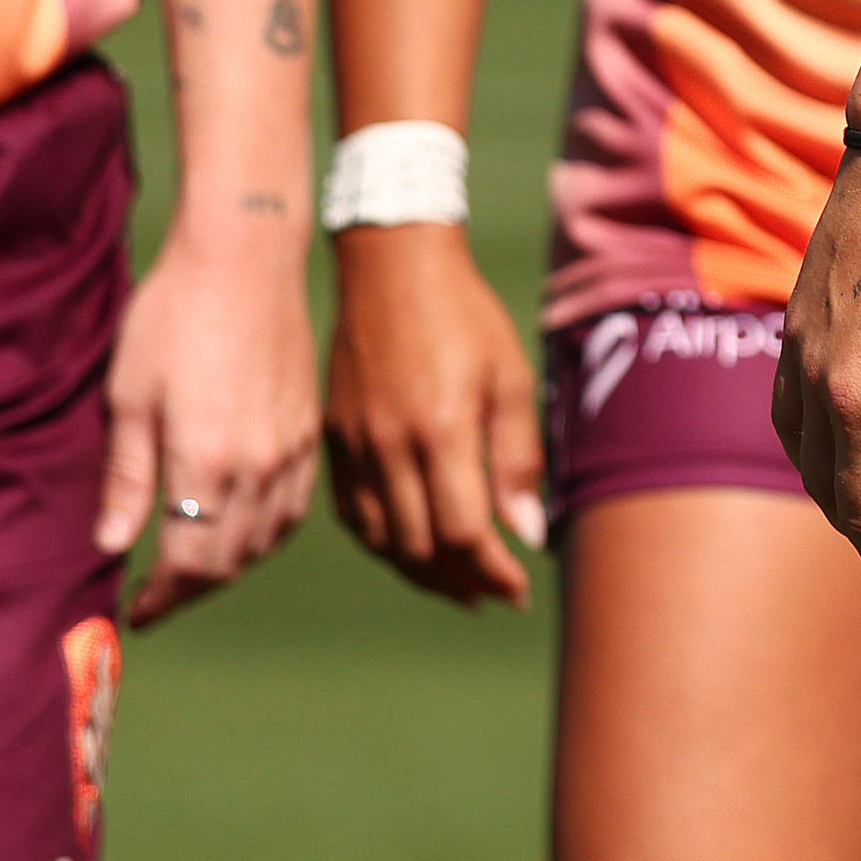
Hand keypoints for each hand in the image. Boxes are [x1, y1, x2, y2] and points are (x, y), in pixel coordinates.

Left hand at [100, 215, 319, 627]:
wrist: (246, 253)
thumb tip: (111, 545)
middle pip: (229, 560)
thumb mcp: (129, 393)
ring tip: (194, 566)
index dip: (161, 598)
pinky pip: (295, 505)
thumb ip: (125, 476)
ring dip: (229, 564)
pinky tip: (244, 525)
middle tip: (158, 596)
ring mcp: (291, 447)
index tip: (137, 611)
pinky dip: (267, 532)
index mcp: (207, 460)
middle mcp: (258, 465)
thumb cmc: (174, 315)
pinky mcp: (309, 427)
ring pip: (267, 539)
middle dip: (191, 589)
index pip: (189, 562)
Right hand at [324, 223, 543, 607]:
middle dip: (462, 581)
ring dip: (422, 574)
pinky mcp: (333, 439)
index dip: (492, 571)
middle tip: (494, 592)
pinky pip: (353, 514)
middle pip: (420, 548)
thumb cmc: (464, 316)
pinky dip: (384, 544)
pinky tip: (412, 548)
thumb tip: (528, 533)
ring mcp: (354, 445)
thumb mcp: (510, 377)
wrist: (391, 267)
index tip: (519, 587)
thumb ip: (518, 459)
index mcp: (441, 428)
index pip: (462, 533)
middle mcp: (389, 446)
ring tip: (459, 586)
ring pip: (383, 540)